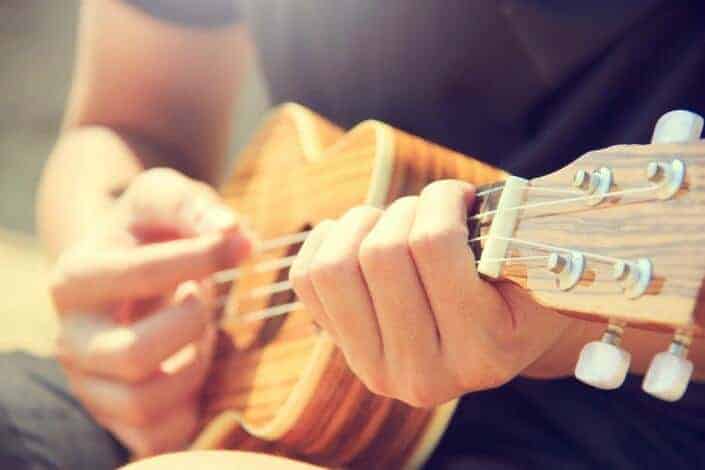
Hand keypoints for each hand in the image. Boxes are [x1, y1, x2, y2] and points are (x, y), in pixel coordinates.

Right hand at [50, 168, 252, 456]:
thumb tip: (236, 236)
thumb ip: (196, 207)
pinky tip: (191, 366)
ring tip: (197, 332)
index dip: (201, 258)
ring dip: (192, 366)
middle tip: (202, 299)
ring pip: (145, 403)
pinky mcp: (116, 418)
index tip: (237, 245)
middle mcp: (70, 339)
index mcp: (75, 279)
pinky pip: (158, 436)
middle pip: (132, 354)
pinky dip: (189, 406)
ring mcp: (90, 385)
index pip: (139, 275)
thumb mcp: (165, 198)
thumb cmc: (150, 232)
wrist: (128, 267)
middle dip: (190, 324)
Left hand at [290, 180, 574, 406]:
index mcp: (482, 354)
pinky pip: (306, 278)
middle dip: (406, 209)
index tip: (459, 193)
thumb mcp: (538, 264)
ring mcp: (375, 368)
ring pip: (334, 268)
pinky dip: (328, 239)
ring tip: (393, 221)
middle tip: (430, 208)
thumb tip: (454, 194)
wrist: (496, 337)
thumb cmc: (518, 287)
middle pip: (381, 254)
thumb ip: (509, 231)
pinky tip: (360, 234)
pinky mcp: (342, 350)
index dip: (442, 198)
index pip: (434, 246)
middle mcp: (424, 375)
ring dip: (362, 224)